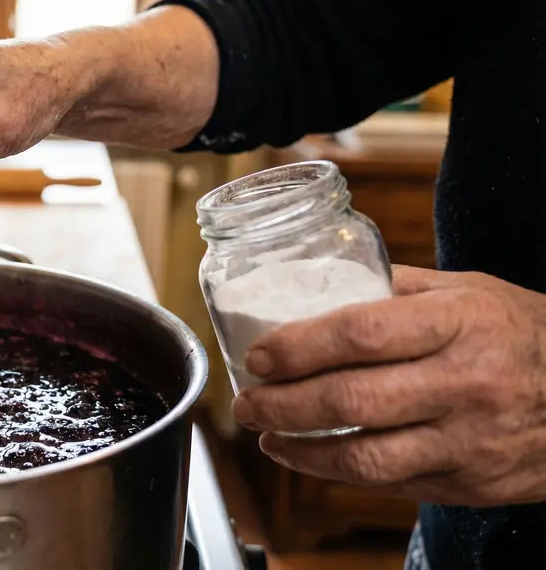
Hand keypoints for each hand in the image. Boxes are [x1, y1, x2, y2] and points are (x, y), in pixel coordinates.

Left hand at [232, 265, 545, 506]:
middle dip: (283, 404)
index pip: (361, 333)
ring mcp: (470, 440)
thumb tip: (316, 282)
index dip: (299, 346)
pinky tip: (310, 456)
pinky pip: (391, 483)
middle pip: (352, 399)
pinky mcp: (470, 482)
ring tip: (266, 435)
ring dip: (302, 450)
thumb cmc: (521, 332)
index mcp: (460, 323)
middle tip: (247, 401)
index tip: (260, 354)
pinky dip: (339, 472)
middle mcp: (466, 383)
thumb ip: (395, 288)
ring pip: (365, 456)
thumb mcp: (469, 291)